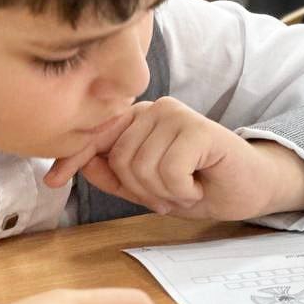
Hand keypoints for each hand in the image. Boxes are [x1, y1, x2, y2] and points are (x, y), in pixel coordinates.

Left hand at [46, 98, 303, 221]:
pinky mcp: (198, 128)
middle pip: (120, 160)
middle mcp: (155, 110)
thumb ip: (115, 175)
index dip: (73, 158)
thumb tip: (79, 164)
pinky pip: (169, 171)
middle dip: (144, 190)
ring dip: (167, 192)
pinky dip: (184, 189)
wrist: (250, 189)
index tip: (53, 179)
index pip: (96, 134)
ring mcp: (177, 115)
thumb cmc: (201, 185)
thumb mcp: (148, 188)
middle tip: (173, 193)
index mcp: (140, 120)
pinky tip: (200, 184)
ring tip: (188, 188)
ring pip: (143, 167)